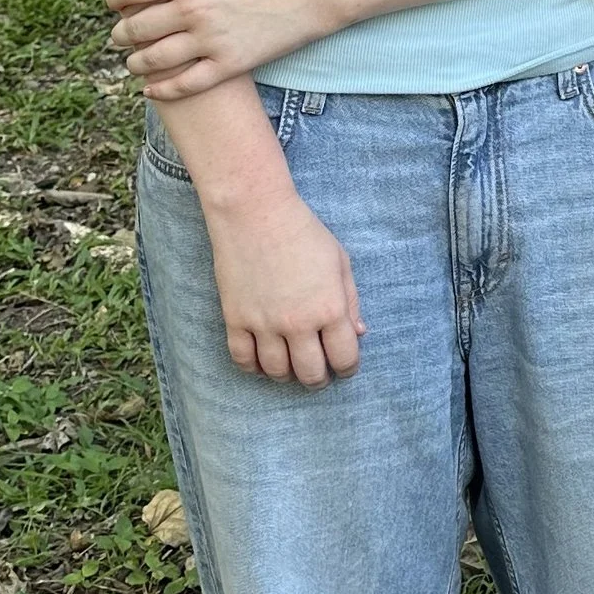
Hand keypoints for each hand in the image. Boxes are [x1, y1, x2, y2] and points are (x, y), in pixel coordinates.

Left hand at [110, 0, 330, 93]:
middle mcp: (193, 10)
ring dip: (135, 62)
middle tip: (119, 36)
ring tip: (132, 61)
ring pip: (155, 59)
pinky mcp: (228, 64)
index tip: (112, 2)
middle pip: (137, 27)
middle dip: (121, 34)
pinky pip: (185, 84)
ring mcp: (210, 40)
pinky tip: (152, 88)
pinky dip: (163, 89)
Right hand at [210, 189, 363, 386]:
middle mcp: (297, 322)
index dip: (348, 369)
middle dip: (319, 379)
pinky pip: (242, 359)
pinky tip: (262, 362)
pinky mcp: (235, 319)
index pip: (344, 358)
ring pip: (276, 372)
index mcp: (329, 308)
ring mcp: (263, 323)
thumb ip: (350, 301)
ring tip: (292, 368)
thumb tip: (358, 333)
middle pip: (310, 374)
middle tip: (319, 374)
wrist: (254, 213)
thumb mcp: (340, 262)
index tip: (345, 368)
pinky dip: (253, 367)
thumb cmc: (303, 232)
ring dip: (287, 375)